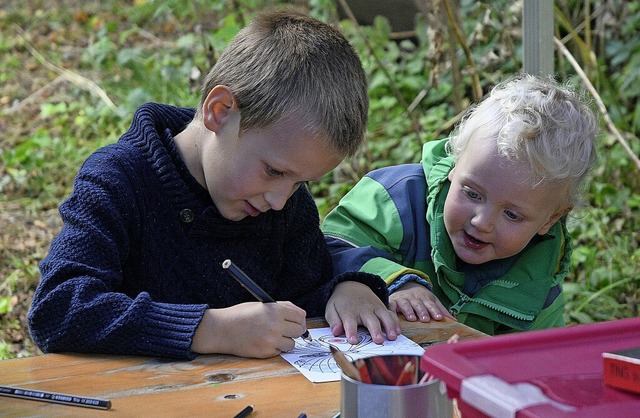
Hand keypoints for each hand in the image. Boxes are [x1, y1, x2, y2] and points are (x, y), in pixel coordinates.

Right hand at [191, 302, 307, 357]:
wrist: (222, 329)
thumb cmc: (241, 315)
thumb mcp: (262, 305)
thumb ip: (281, 307)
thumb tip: (300, 315)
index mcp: (275, 310)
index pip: (300, 316)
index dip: (299, 319)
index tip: (297, 321)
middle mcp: (275, 325)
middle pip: (299, 330)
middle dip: (294, 330)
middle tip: (286, 330)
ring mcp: (271, 340)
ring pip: (291, 344)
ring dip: (285, 341)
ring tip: (273, 336)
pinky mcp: (266, 352)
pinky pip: (279, 351)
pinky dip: (275, 348)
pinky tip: (264, 342)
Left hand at [325, 281, 400, 344]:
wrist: (351, 285)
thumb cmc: (340, 302)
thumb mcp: (331, 309)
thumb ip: (333, 321)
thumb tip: (336, 332)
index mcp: (349, 312)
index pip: (350, 322)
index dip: (351, 331)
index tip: (354, 341)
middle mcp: (363, 310)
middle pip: (370, 320)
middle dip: (375, 330)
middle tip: (379, 341)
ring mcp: (375, 308)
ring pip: (384, 316)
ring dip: (389, 326)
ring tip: (393, 337)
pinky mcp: (382, 307)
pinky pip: (391, 314)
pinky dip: (395, 322)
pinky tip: (398, 331)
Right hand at [388, 281, 455, 321]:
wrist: (405, 285)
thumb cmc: (421, 297)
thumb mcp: (432, 300)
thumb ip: (441, 310)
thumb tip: (455, 321)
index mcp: (425, 298)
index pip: (431, 304)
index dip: (434, 310)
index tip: (438, 317)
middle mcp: (413, 298)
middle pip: (418, 304)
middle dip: (422, 311)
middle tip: (425, 319)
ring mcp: (402, 299)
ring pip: (405, 304)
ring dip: (408, 311)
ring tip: (411, 318)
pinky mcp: (392, 301)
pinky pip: (391, 306)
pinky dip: (392, 310)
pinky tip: (393, 316)